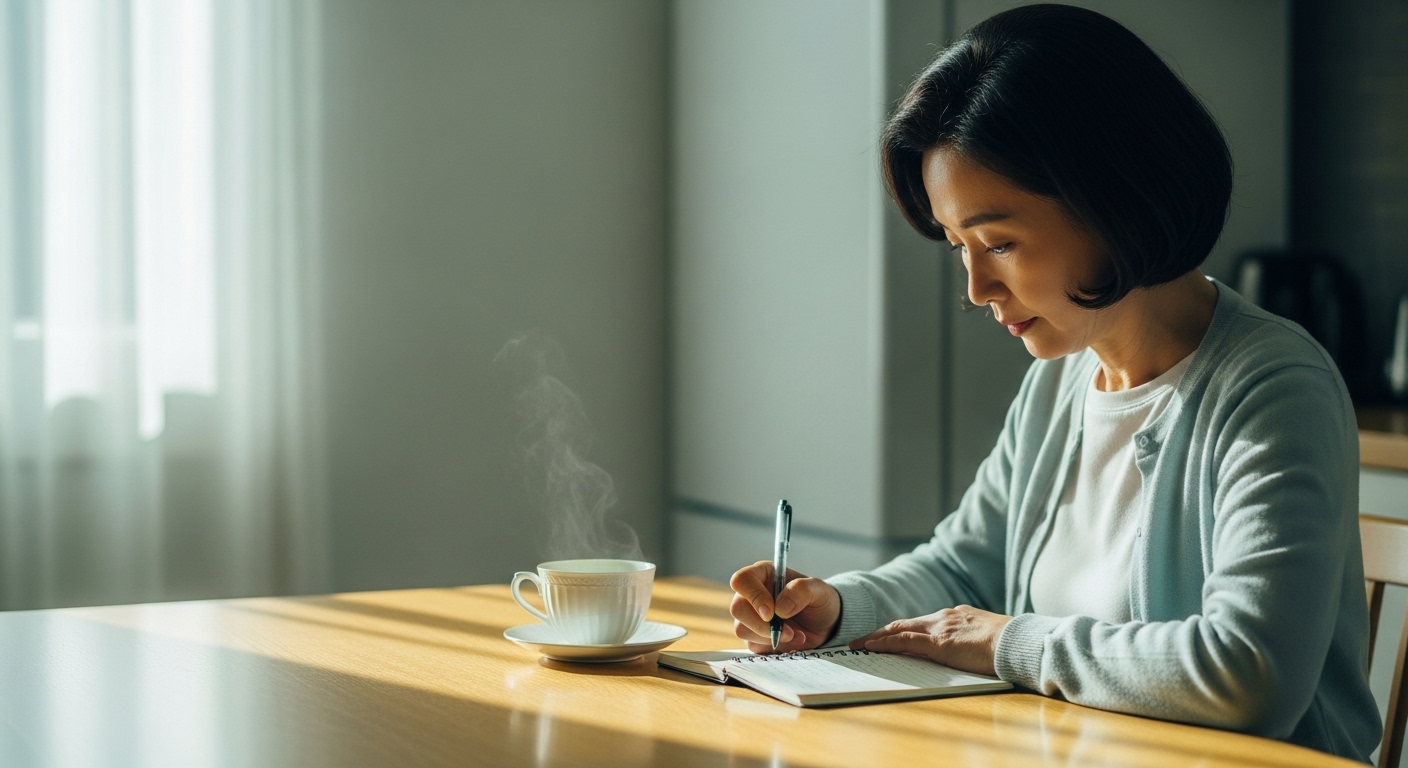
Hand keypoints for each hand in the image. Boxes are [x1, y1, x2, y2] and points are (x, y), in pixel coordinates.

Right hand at [729, 561, 840, 653]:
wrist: (826, 624)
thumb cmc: (819, 600)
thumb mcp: (819, 590)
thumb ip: (800, 591)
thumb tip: (779, 608)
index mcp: (763, 575)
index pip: (742, 580)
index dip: (753, 596)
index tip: (771, 612)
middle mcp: (752, 595)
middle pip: (738, 609)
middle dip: (761, 625)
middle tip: (788, 631)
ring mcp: (751, 618)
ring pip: (742, 630)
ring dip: (770, 637)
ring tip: (795, 634)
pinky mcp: (755, 638)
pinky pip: (754, 646)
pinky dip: (775, 647)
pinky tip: (792, 641)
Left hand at [849, 605, 1011, 676]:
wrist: (1018, 642)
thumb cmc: (1009, 646)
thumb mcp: (986, 641)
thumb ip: (971, 642)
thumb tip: (965, 653)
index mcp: (957, 616)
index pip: (922, 623)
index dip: (903, 629)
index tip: (889, 635)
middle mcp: (945, 617)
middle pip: (905, 623)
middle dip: (882, 631)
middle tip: (863, 639)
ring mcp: (941, 628)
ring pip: (900, 629)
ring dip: (877, 637)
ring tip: (859, 645)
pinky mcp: (939, 642)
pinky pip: (904, 641)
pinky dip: (884, 643)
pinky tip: (871, 647)